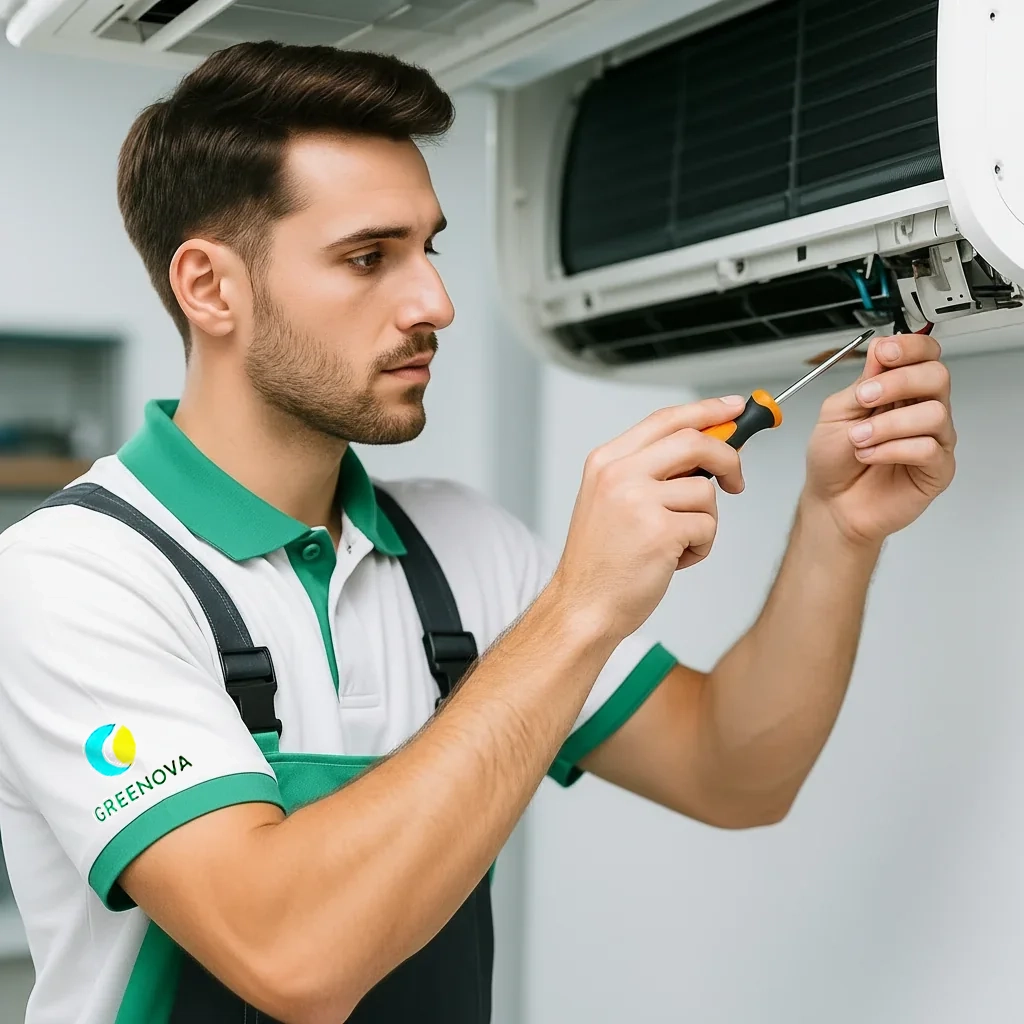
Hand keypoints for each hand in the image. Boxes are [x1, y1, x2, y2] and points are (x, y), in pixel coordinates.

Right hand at [552, 397, 745, 639]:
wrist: (582, 606)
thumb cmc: (601, 561)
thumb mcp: (612, 500)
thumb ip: (651, 470)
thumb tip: (704, 450)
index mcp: (607, 461)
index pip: (665, 419)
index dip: (706, 410)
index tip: (733, 407)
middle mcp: (619, 474)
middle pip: (694, 441)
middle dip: (728, 458)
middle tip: (735, 480)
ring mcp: (639, 501)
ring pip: (706, 492)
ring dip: (705, 522)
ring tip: (677, 544)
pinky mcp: (661, 531)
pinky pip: (707, 527)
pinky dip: (700, 548)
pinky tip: (673, 561)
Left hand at [803, 333, 955, 546]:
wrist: (831, 503)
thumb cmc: (833, 460)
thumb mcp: (836, 412)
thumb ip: (862, 382)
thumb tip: (882, 350)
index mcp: (899, 390)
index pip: (924, 355)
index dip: (910, 347)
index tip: (884, 352)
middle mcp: (921, 410)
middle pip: (937, 376)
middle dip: (898, 382)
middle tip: (865, 398)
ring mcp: (933, 439)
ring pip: (935, 413)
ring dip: (888, 424)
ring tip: (859, 440)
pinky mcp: (937, 469)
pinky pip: (929, 449)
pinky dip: (893, 450)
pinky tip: (871, 456)